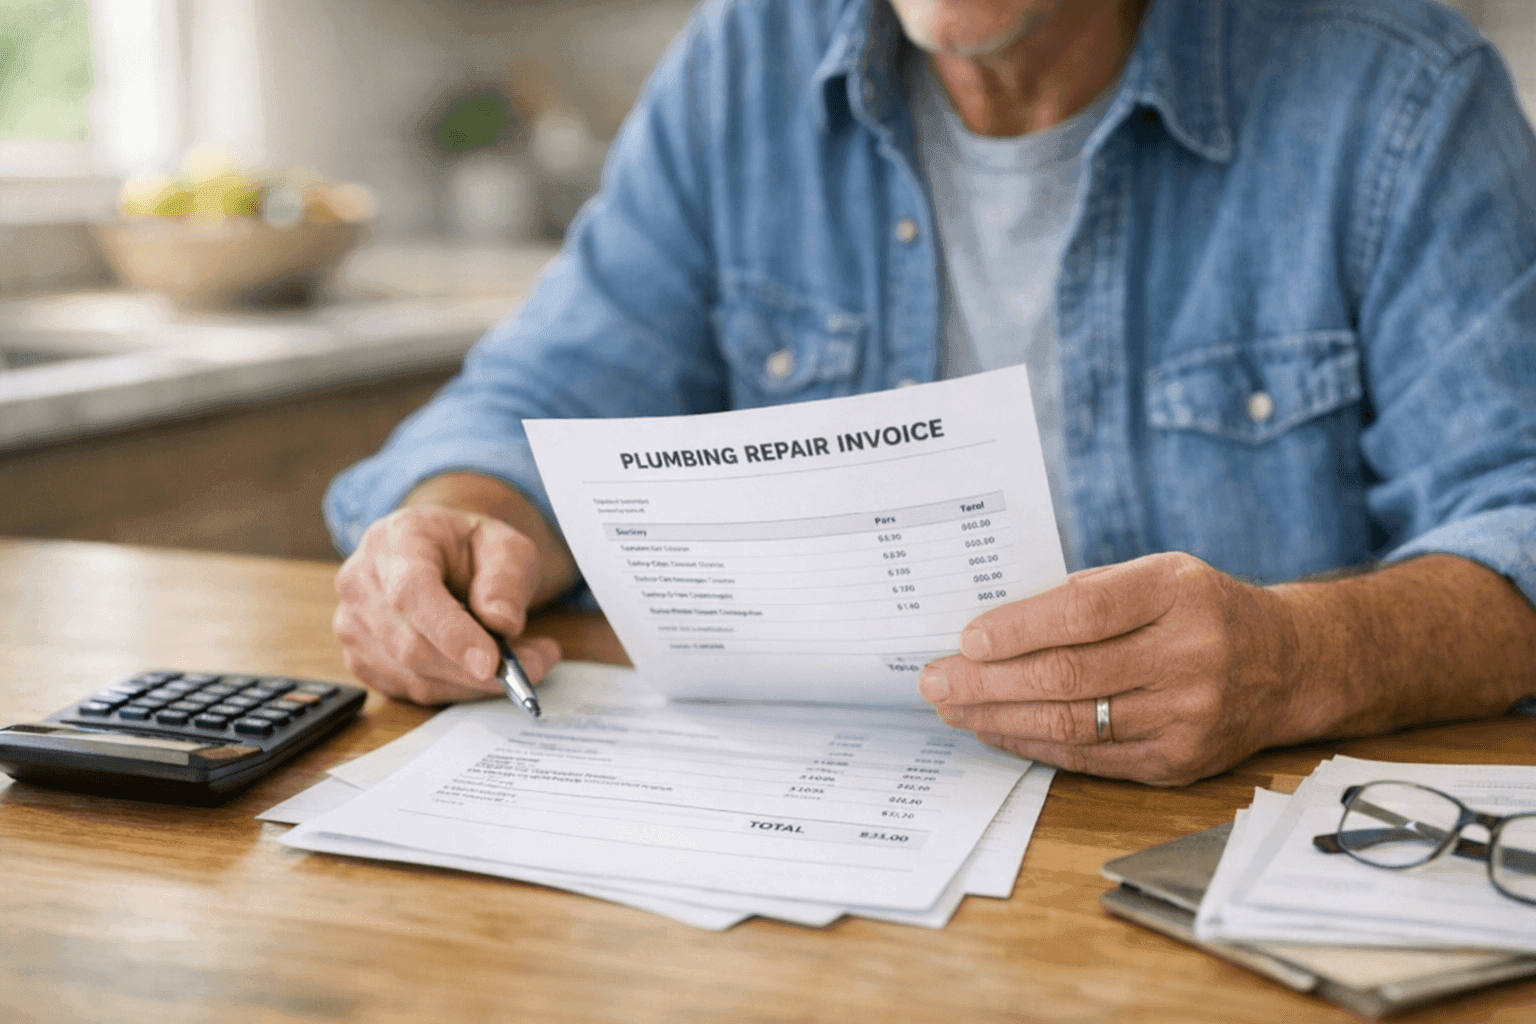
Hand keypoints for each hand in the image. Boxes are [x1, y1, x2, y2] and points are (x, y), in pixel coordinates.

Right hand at [332, 504, 562, 703]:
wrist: (445, 555)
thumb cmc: (472, 548)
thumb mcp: (506, 545)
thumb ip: (507, 577)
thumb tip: (500, 623)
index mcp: (395, 539)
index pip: (411, 593)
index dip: (450, 633)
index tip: (491, 662)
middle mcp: (361, 581)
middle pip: (410, 645)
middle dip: (477, 669)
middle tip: (536, 664)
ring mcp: (354, 624)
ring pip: (414, 676)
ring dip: (475, 683)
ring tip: (525, 662)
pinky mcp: (362, 659)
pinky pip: (412, 690)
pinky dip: (459, 689)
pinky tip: (487, 670)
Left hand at [918, 552, 1299, 785]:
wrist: (1286, 664)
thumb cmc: (1200, 609)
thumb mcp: (1157, 574)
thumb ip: (1085, 594)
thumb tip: (992, 626)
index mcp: (1178, 592)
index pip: (1084, 612)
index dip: (1018, 628)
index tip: (966, 639)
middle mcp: (1189, 655)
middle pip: (1069, 675)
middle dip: (988, 682)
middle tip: (936, 681)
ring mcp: (1187, 716)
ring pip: (1073, 723)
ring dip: (1000, 719)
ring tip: (953, 708)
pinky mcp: (1178, 762)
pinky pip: (1090, 757)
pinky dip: (1034, 744)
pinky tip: (996, 731)